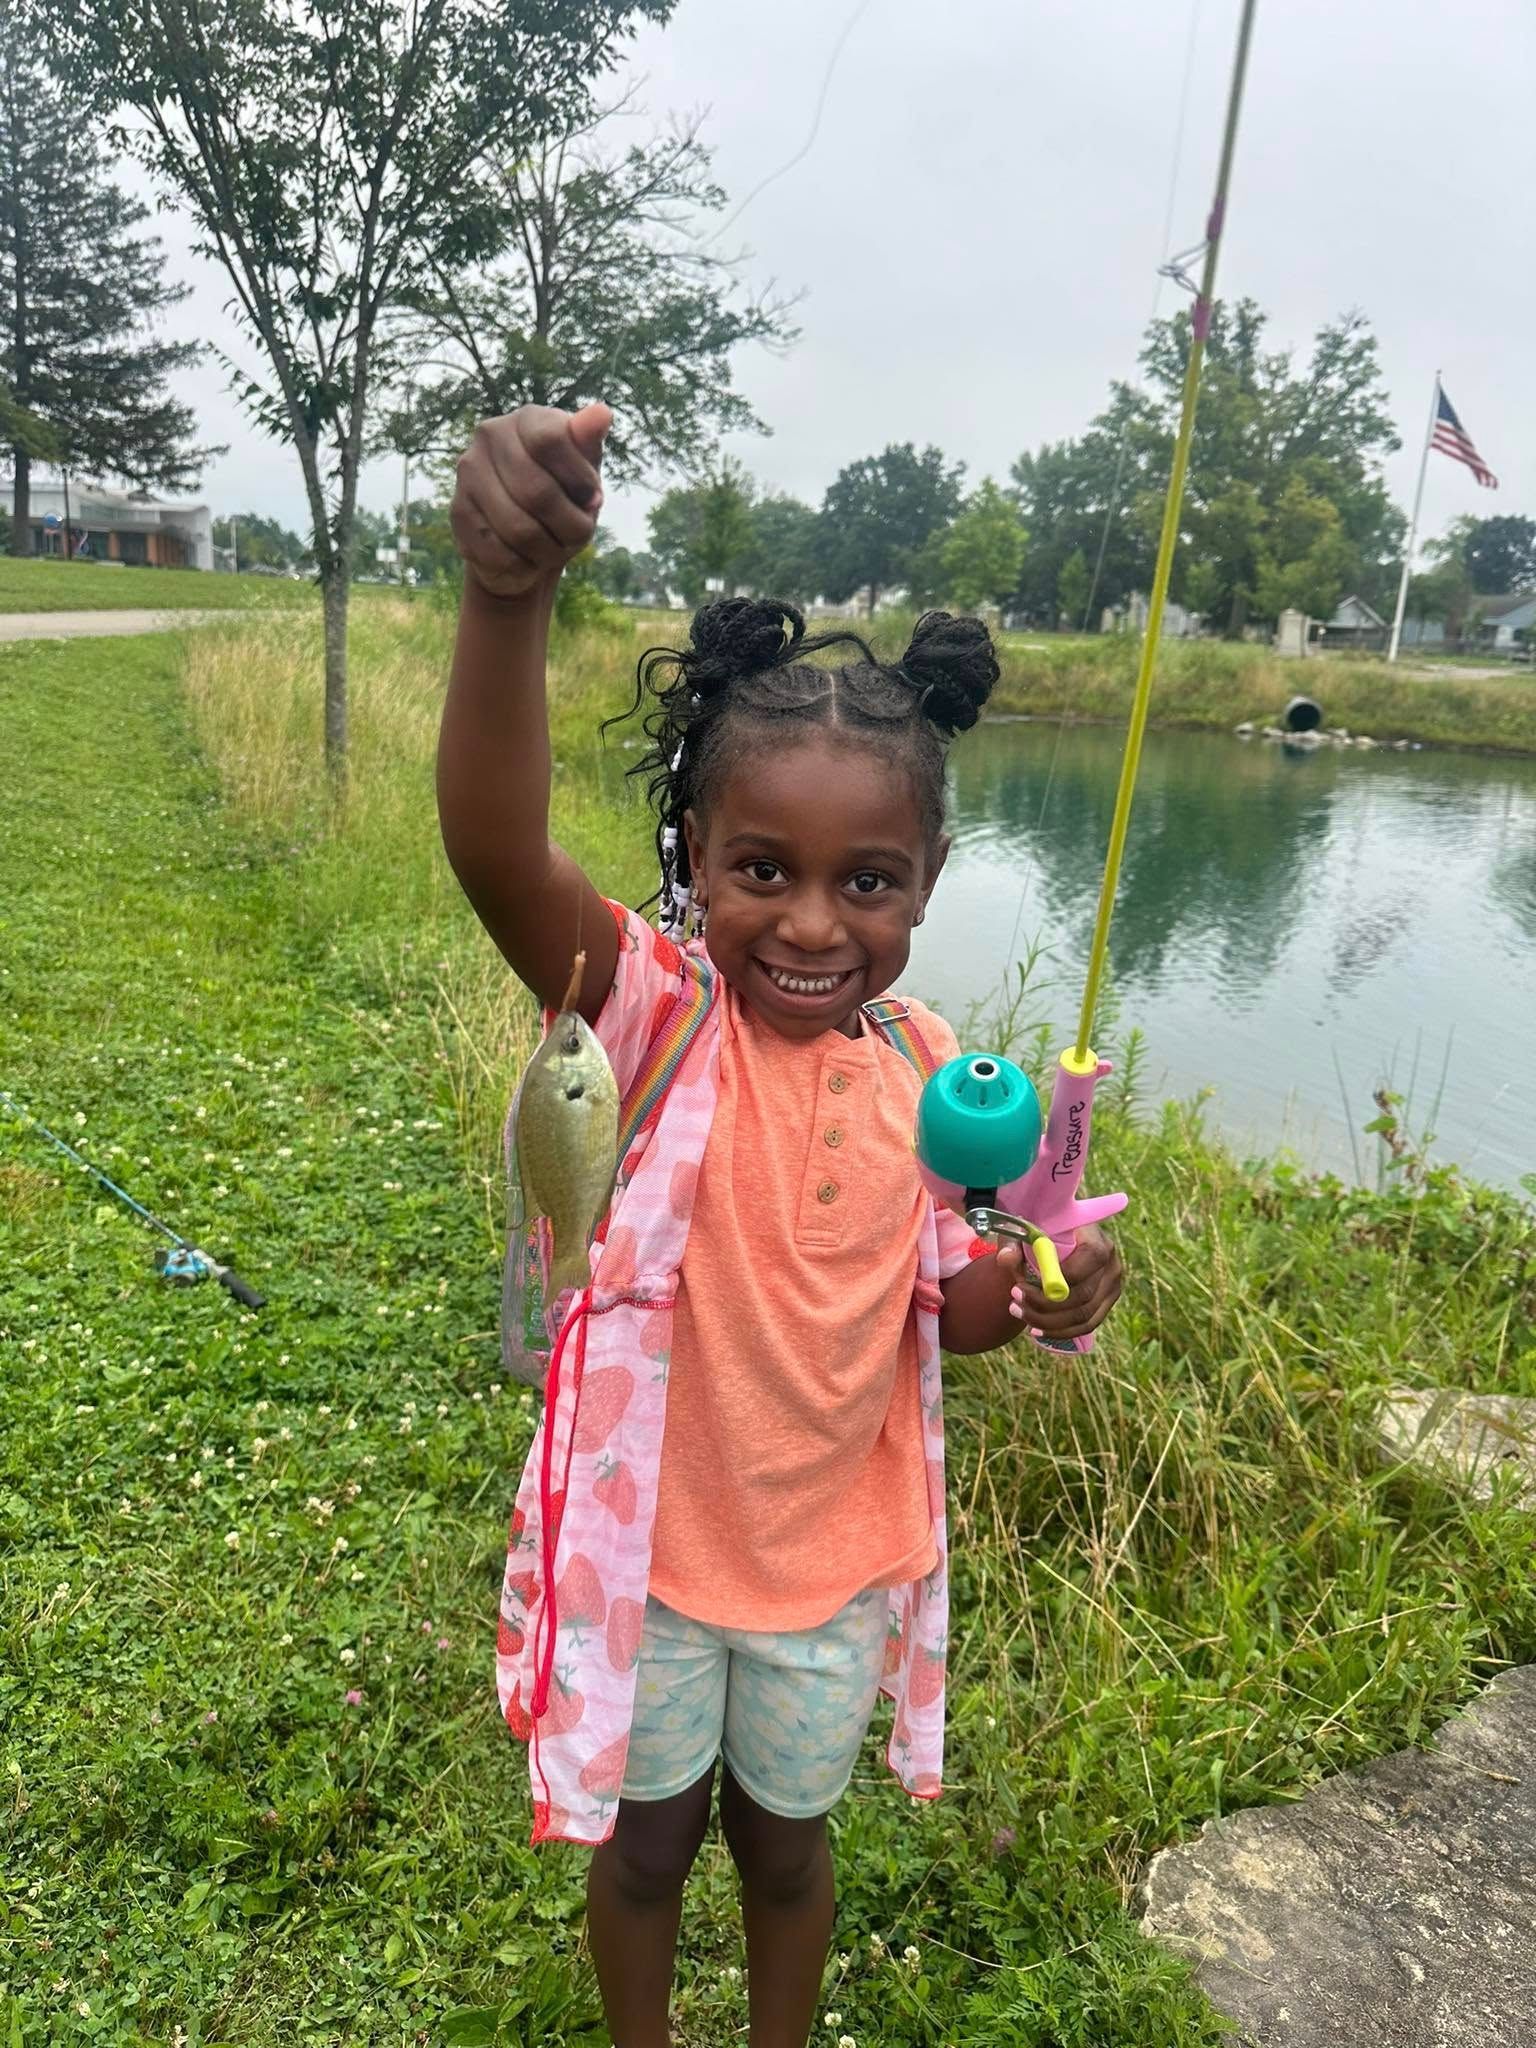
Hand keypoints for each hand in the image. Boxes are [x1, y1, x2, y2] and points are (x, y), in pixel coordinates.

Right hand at [450, 403, 609, 600]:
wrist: (528, 537)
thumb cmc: (565, 494)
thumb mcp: (585, 470)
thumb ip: (589, 443)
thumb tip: (602, 413)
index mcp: (527, 419)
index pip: (551, 441)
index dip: (579, 480)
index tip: (594, 500)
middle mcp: (490, 436)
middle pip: (537, 492)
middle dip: (569, 526)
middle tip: (578, 535)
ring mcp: (468, 473)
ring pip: (518, 528)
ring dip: (549, 550)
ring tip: (555, 548)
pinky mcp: (457, 512)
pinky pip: (498, 553)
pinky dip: (524, 565)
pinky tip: (529, 558)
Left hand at [997, 1223, 1122, 1341]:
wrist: (1057, 1243)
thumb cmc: (1040, 1235)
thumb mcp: (1023, 1232)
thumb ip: (1013, 1241)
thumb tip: (1007, 1258)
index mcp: (1097, 1237)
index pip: (1091, 1256)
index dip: (1062, 1275)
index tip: (1023, 1282)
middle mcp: (1111, 1263)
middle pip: (1084, 1293)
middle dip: (1045, 1303)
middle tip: (1014, 1298)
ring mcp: (1112, 1287)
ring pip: (1084, 1315)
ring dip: (1048, 1321)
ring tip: (1018, 1311)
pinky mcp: (1106, 1304)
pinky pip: (1086, 1325)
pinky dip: (1060, 1331)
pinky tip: (1035, 1329)